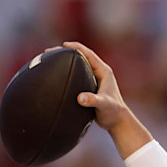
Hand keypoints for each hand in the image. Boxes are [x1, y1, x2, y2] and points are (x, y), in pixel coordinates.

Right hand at [46, 41, 152, 157]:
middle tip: (49, 53)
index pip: (89, 54)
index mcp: (104, 71)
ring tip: (49, 61)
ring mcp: (94, 79)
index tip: (63, 45)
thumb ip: (93, 100)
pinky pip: (76, 76)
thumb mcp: (104, 105)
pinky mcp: (90, 87)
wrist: (117, 122)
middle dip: (66, 53)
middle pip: (81, 58)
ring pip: (78, 66)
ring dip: (65, 62)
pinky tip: (55, 77)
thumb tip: (80, 98)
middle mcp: (99, 73)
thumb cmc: (113, 112)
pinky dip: (66, 74)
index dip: (76, 47)